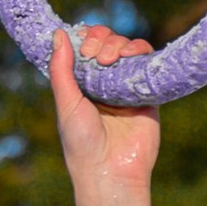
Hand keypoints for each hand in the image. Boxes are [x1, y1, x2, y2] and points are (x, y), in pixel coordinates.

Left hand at [52, 22, 159, 205]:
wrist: (111, 171)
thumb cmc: (82, 143)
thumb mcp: (66, 104)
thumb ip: (61, 70)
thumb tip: (58, 34)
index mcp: (83, 84)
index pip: (85, 47)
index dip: (84, 38)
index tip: (80, 47)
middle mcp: (105, 82)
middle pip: (107, 42)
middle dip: (101, 39)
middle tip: (94, 56)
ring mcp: (127, 86)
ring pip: (128, 47)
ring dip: (119, 43)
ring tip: (110, 59)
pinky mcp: (147, 93)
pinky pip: (148, 62)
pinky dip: (140, 50)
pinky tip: (130, 56)